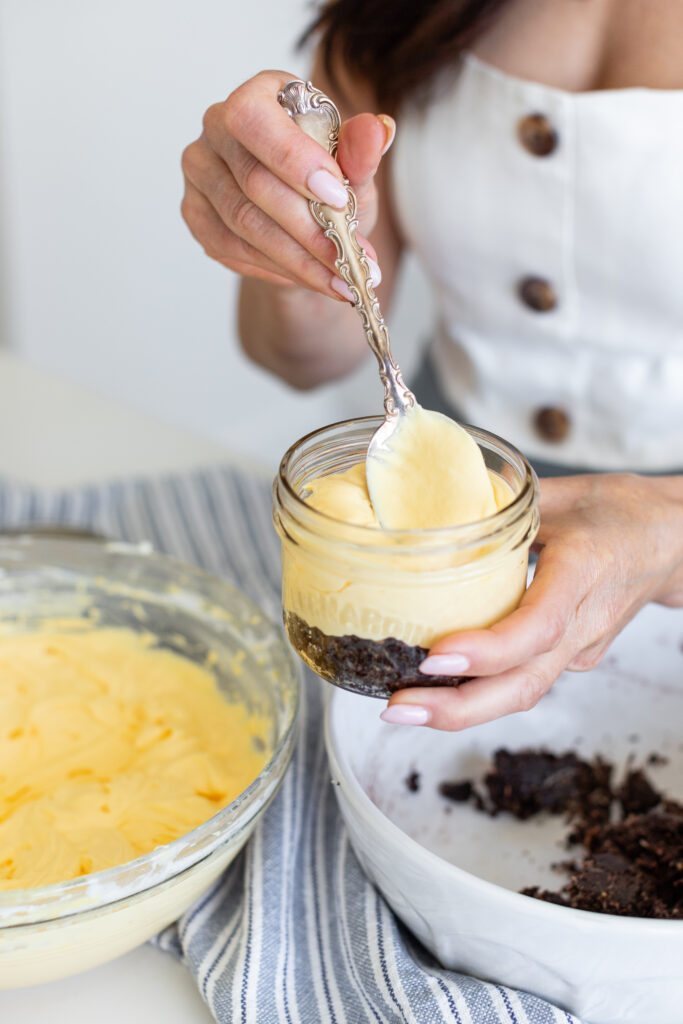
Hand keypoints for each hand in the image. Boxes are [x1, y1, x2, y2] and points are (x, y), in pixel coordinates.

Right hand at [181, 70, 393, 298]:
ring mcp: (200, 172)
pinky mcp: (195, 213)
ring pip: (243, 223)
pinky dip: (277, 269)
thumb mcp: (353, 170)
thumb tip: (377, 129)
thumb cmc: (328, 181)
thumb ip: (361, 153)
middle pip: (253, 182)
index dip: (293, 159)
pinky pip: (232, 248)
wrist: (305, 218)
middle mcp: (216, 126)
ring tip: (342, 280)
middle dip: (308, 228)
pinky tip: (310, 278)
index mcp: (258, 95)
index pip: (254, 119)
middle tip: (350, 259)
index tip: (337, 198)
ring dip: (298, 259)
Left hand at [380, 473, 682, 730]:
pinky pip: (520, 682)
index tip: (436, 657)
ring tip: (402, 707)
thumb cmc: (621, 514)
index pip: (538, 627)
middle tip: (398, 708)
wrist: (672, 543)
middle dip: (457, 708)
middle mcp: (582, 623)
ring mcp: (578, 648)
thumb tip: (437, 504)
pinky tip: (433, 689)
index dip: (487, 650)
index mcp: (584, 573)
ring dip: (459, 710)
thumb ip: (502, 504)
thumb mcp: (562, 494)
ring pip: (521, 693)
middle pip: (523, 686)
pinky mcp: (568, 657)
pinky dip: (476, 691)